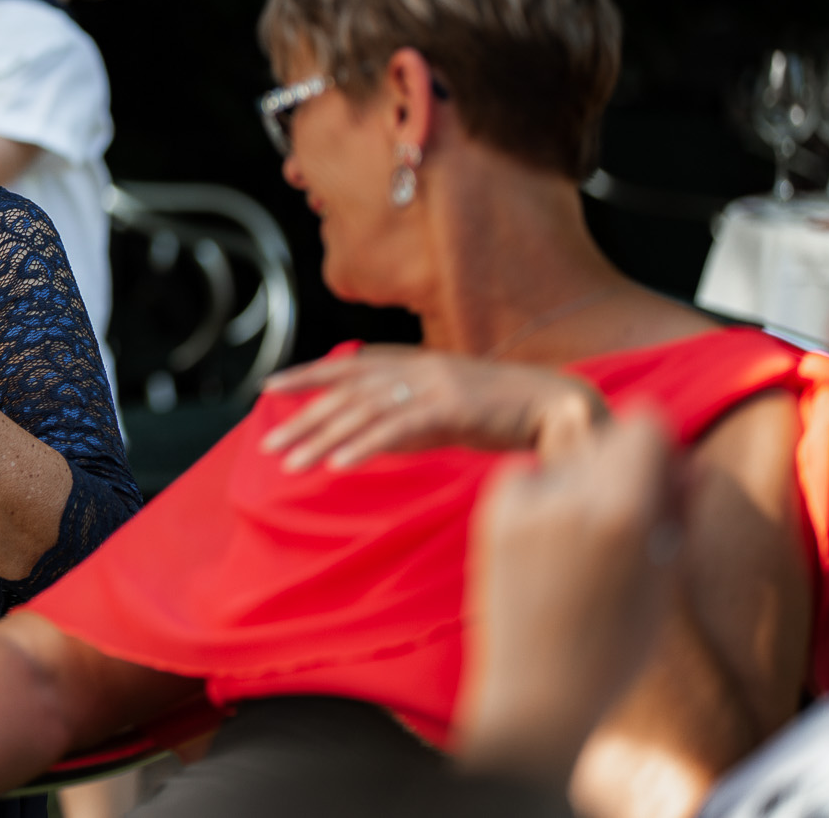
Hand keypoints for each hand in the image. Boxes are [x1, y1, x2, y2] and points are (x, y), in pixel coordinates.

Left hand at [260, 344, 608, 471]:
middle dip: (304, 420)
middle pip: (346, 394)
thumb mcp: (446, 408)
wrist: (559, 405)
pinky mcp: (451, 408)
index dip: (308, 374)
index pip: (348, 366)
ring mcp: (432, 386)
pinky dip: (363, 446)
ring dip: (322, 439)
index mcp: (414, 363)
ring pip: (363, 412)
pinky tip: (337, 465)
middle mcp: (417, 369)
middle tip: (269, 447)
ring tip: (290, 463)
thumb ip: (406, 414)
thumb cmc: (504, 413)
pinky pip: (397, 430)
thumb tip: (366, 434)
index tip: (270, 388)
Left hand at [456, 411, 684, 782]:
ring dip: (580, 482)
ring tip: (583, 544)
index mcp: (627, 514)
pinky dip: (539, 492)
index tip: (660, 478)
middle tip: (625, 521)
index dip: (658, 447)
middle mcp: (573, 499)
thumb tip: (690, 465)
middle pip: (606, 436)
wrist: (539, 693)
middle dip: (622, 465)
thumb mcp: (665, 583)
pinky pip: (526, 473)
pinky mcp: (492, 515)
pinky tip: (547, 541)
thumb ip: (677, 514)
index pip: (645, 422)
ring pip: (566, 457)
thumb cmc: (617, 647)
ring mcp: (526, 506)